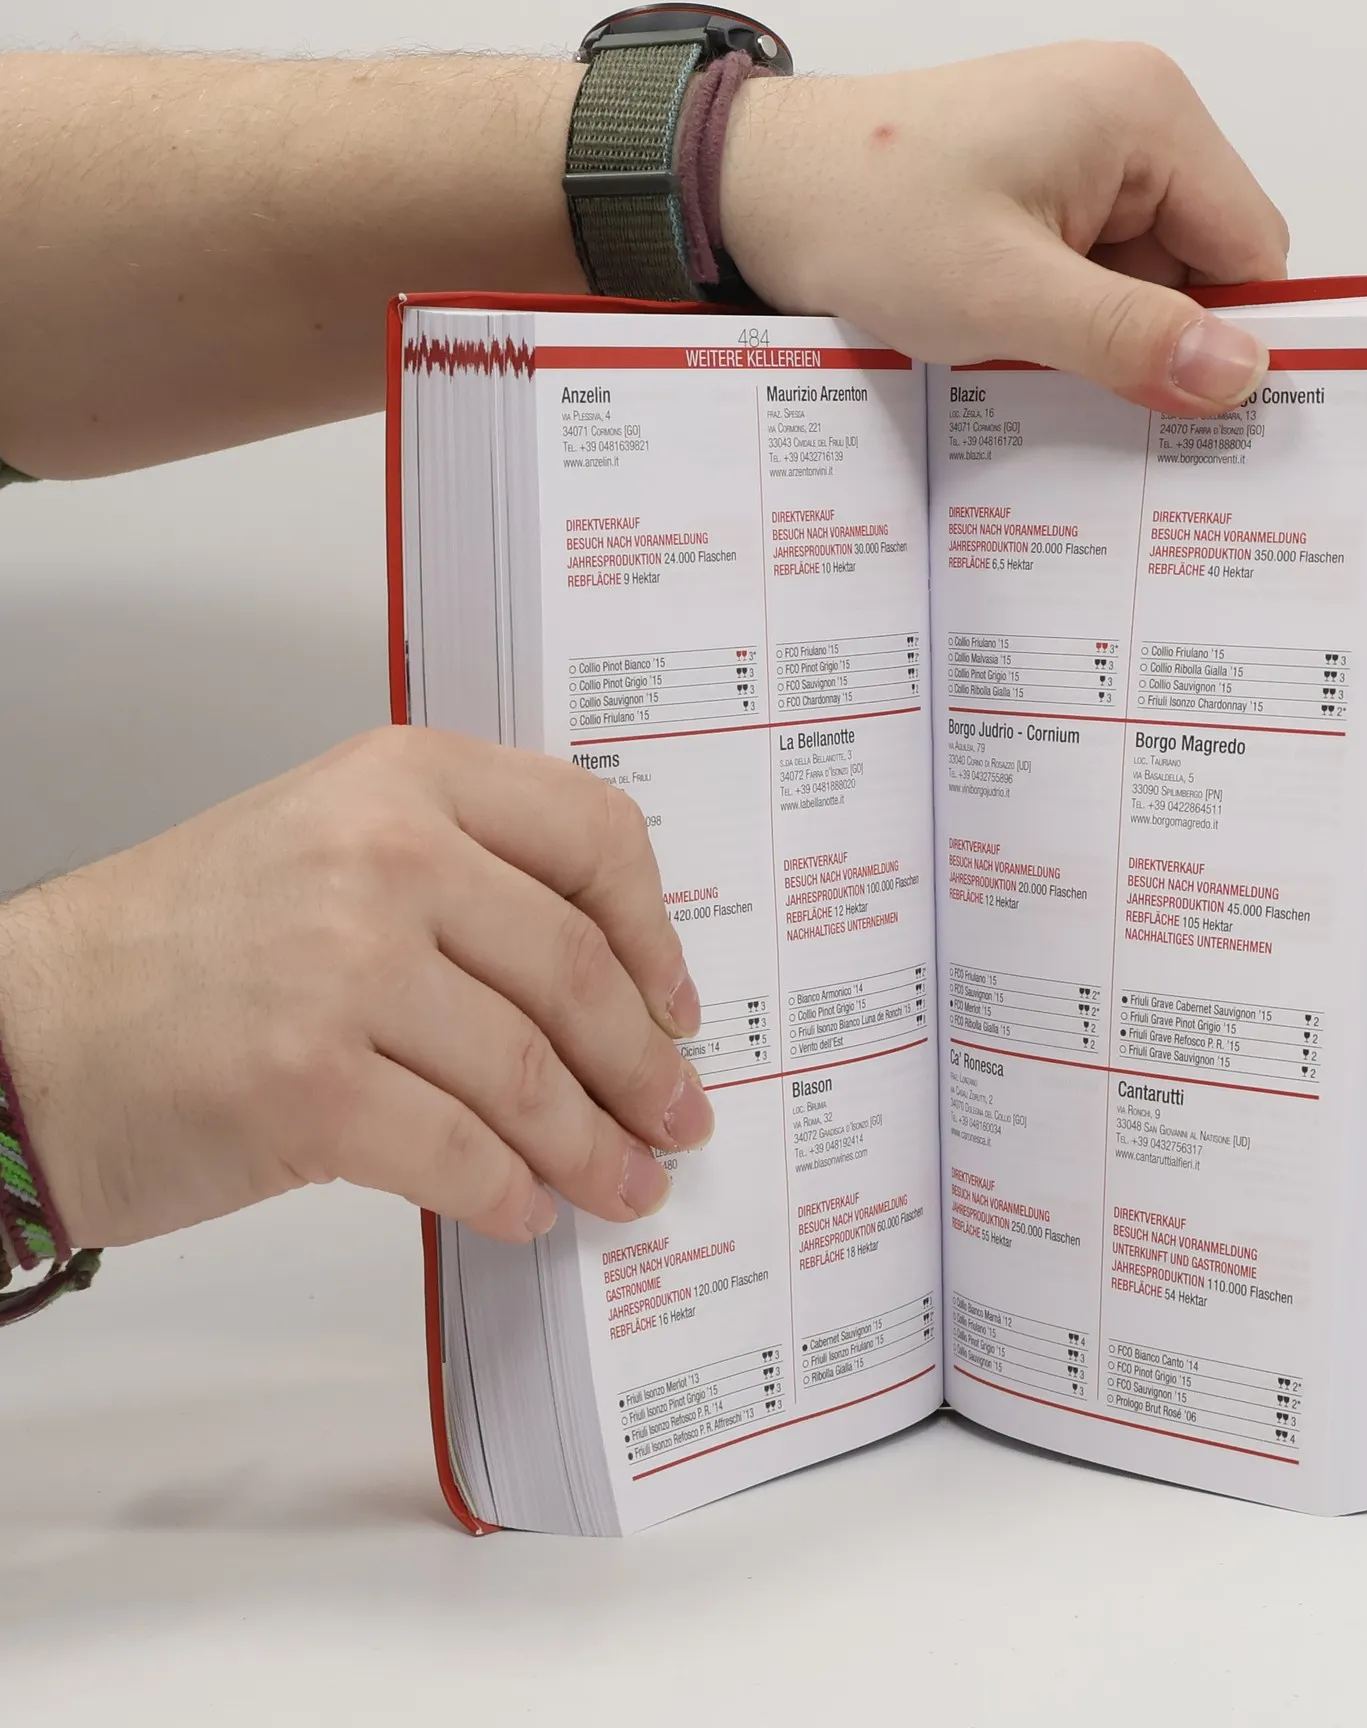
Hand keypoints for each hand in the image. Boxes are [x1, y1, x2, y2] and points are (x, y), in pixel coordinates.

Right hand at [0, 728, 710, 1248]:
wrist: (21, 1031)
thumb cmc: (174, 945)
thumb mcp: (325, 845)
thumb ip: (463, 877)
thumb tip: (602, 984)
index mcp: (403, 780)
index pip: (593, 833)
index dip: (655, 932)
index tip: (676, 1001)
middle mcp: (384, 856)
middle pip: (576, 971)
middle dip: (643, 1064)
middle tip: (676, 1115)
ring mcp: (345, 969)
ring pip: (530, 1074)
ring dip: (594, 1147)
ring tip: (625, 1184)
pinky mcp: (308, 1086)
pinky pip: (462, 1154)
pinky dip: (510, 1193)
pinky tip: (526, 1209)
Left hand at [720, 42, 1290, 414]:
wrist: (756, 186)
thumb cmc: (865, 215)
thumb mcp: (1005, 294)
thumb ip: (1130, 338)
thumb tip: (1244, 377)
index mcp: (1146, 114)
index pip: (1252, 249)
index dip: (1234, 342)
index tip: (1206, 426)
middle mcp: (1131, 117)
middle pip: (1203, 267)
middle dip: (1159, 346)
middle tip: (1103, 414)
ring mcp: (1086, 152)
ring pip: (1148, 281)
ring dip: (1106, 341)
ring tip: (1035, 372)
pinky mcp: (1046, 185)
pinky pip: (1097, 272)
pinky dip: (1071, 324)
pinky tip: (1019, 353)